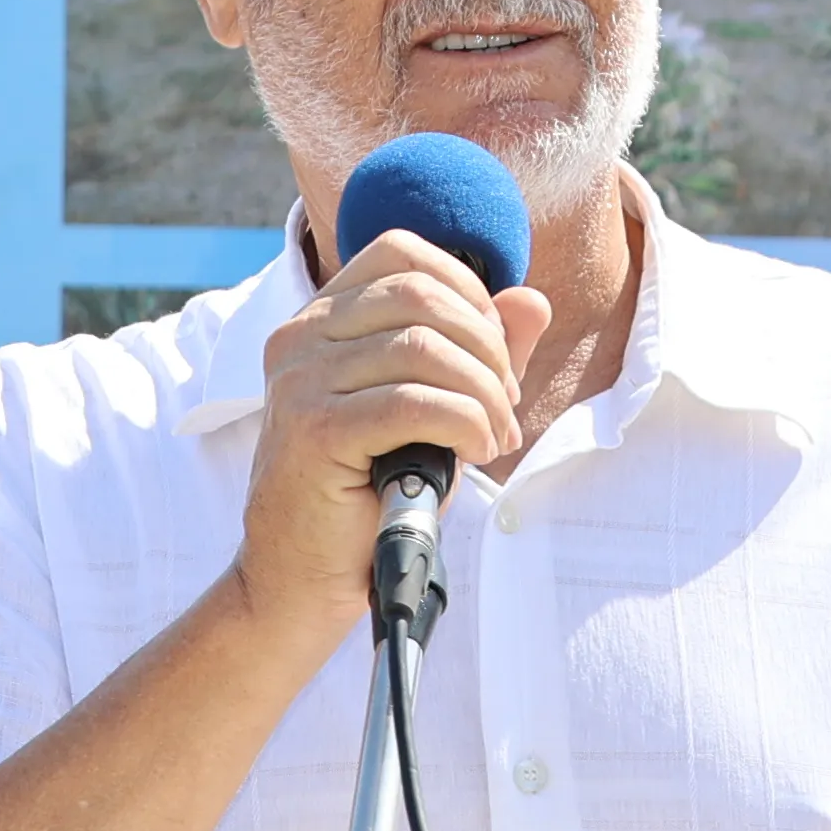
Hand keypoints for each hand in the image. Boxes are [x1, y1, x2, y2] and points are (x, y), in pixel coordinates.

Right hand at [235, 230, 551, 650]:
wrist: (300, 578)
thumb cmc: (366, 494)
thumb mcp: (431, 411)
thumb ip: (477, 353)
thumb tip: (531, 300)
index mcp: (319, 318)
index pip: (400, 253)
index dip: (465, 289)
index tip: (492, 351)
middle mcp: (299, 336)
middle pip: (421, 294)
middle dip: (487, 347)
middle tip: (503, 405)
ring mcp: (300, 381)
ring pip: (424, 348)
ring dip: (483, 393)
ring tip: (493, 436)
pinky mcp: (313, 430)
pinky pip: (414, 403)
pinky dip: (466, 423)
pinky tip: (476, 450)